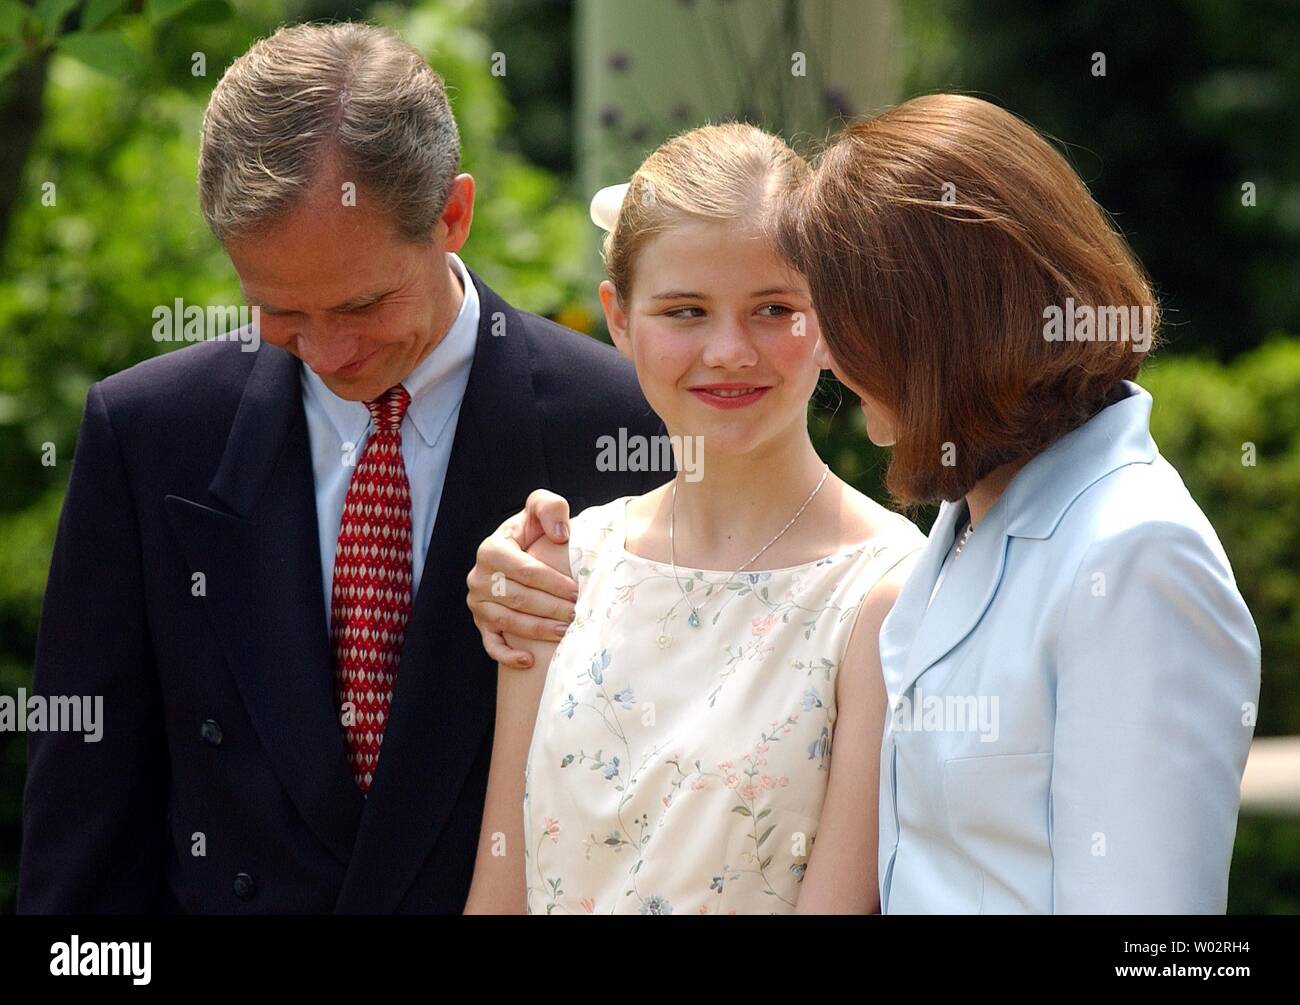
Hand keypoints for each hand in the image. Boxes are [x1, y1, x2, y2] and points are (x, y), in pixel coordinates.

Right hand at [466, 489, 578, 668]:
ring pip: (508, 621)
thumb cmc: (533, 531)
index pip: (525, 571)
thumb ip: (549, 508)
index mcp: (491, 549)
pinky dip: (507, 655)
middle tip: (578, 613)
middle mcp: (478, 577)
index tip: (576, 589)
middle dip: (551, 608)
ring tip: (566, 631)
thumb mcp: (539, 508)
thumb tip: (560, 535)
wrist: (519, 550)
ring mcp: (477, 603)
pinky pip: (491, 644)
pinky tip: (528, 661)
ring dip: (538, 630)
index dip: (552, 582)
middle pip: (519, 598)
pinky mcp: (481, 622)